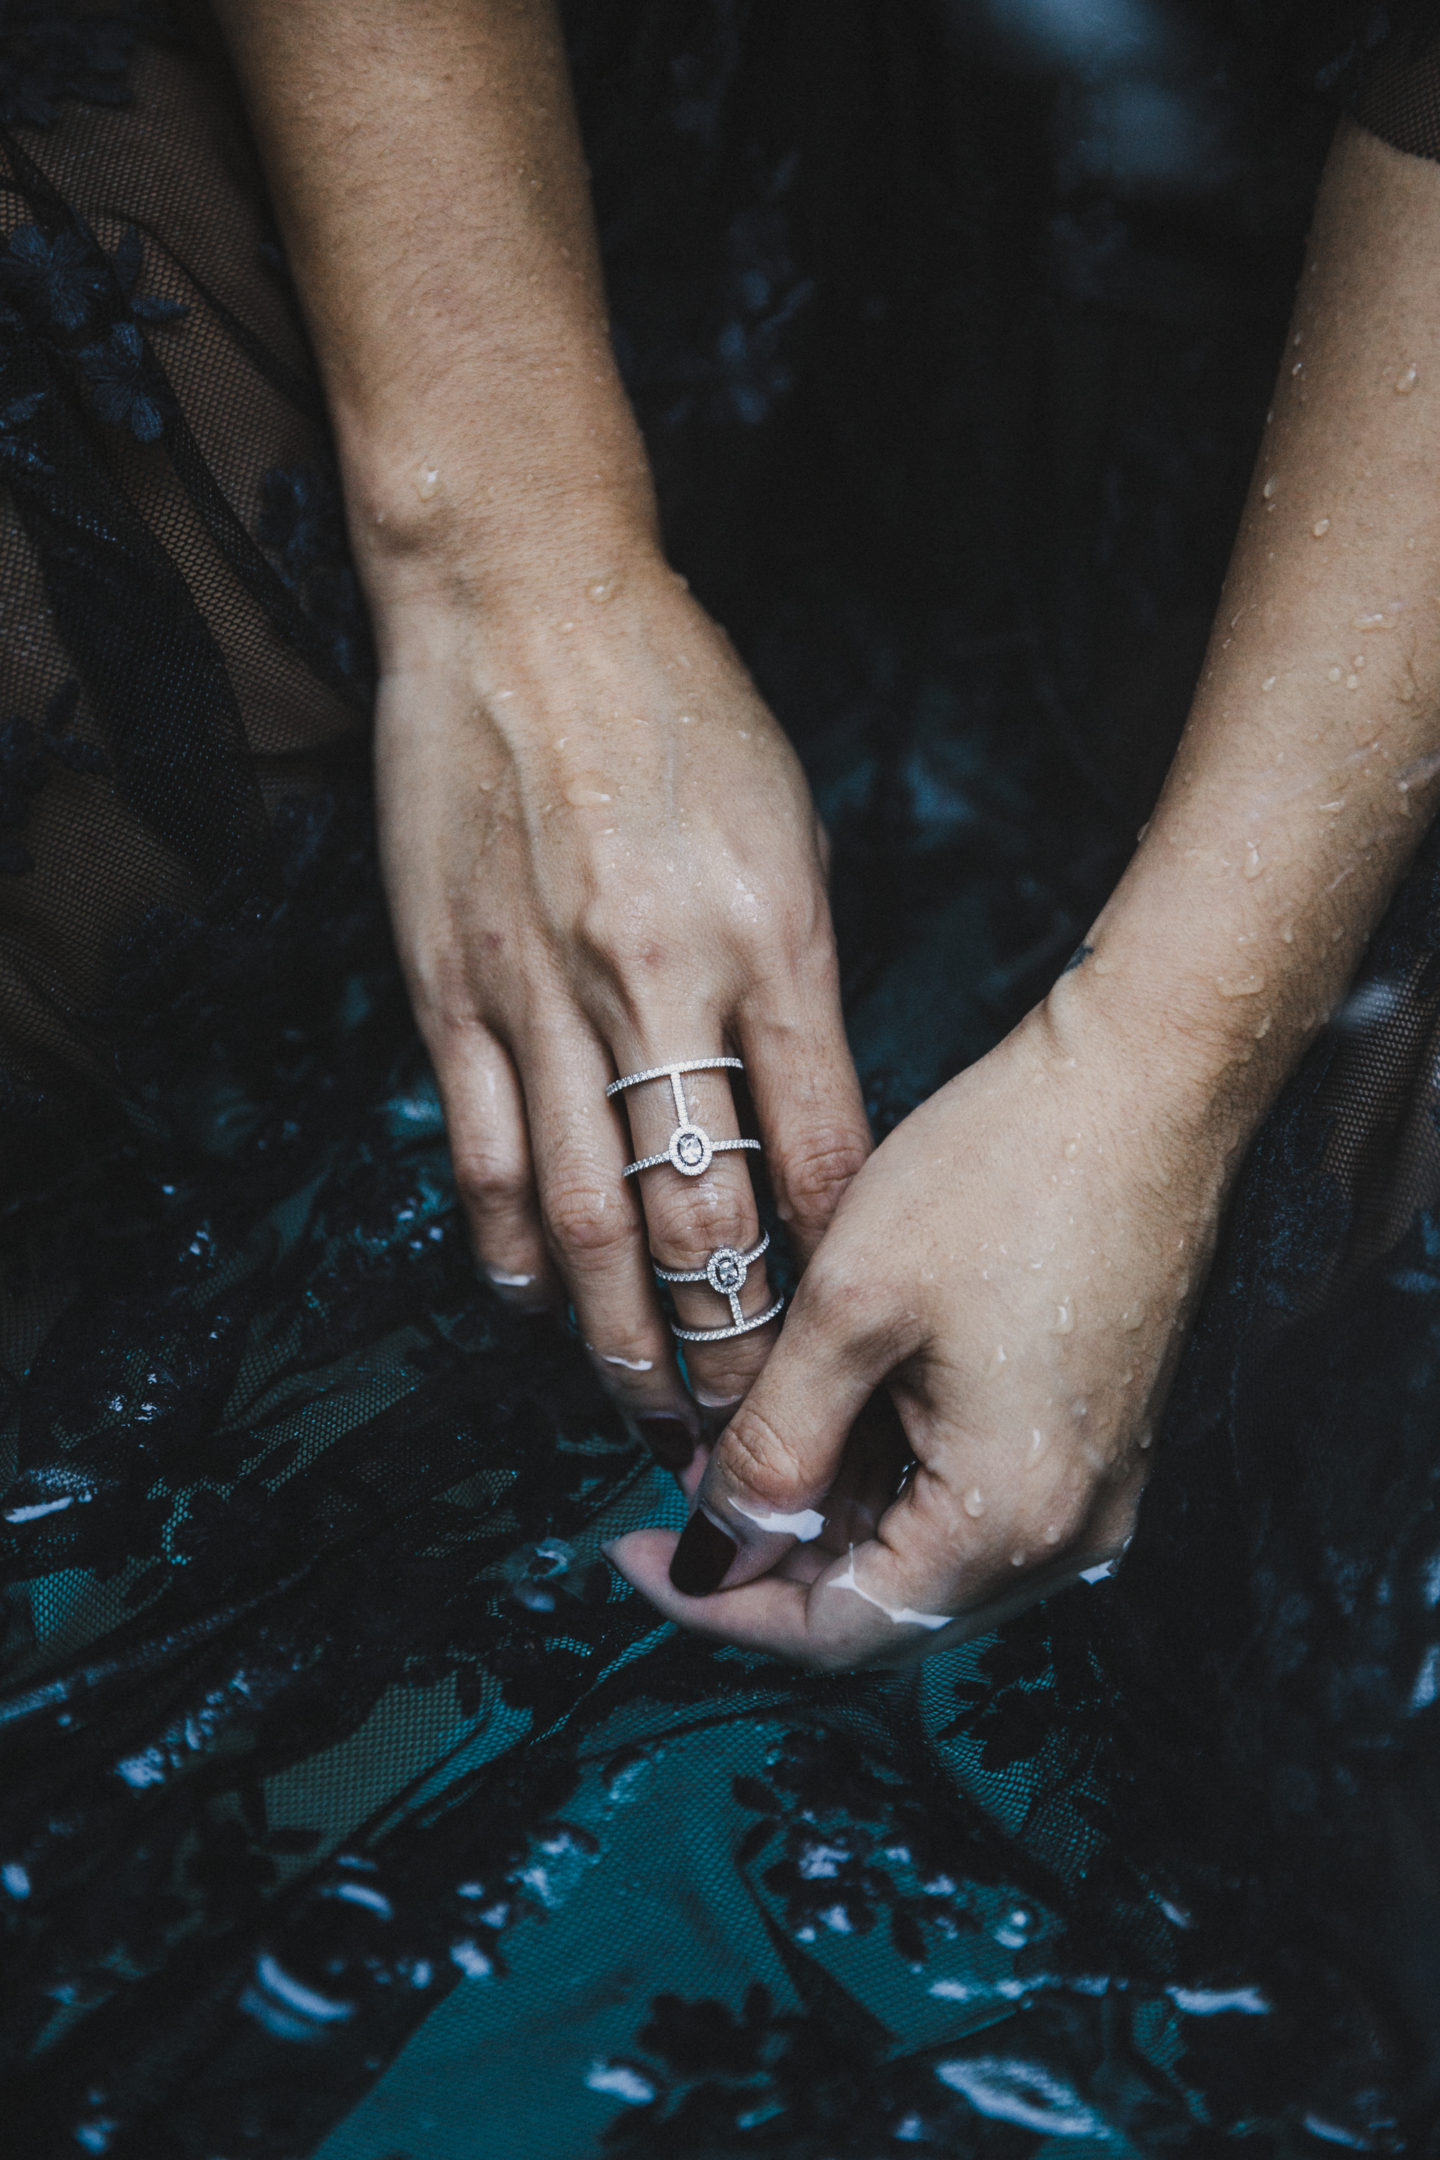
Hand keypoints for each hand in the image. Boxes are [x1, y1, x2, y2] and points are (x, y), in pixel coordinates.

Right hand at [373, 547, 870, 1472]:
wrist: (520, 600)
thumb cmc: (681, 707)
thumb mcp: (789, 833)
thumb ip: (800, 986)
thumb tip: (807, 1123)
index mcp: (770, 939)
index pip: (823, 1152)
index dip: (837, 1269)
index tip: (849, 1344)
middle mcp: (659, 981)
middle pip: (705, 1215)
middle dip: (732, 1343)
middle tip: (748, 1428)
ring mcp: (541, 990)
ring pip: (585, 1213)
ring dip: (618, 1332)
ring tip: (645, 1405)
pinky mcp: (450, 986)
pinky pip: (479, 1152)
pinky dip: (510, 1245)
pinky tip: (536, 1300)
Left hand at [608, 973, 1245, 1663]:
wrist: (1144, 1085)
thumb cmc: (1003, 1172)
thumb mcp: (849, 1307)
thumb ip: (774, 1445)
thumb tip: (717, 1550)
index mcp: (1008, 1518)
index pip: (836, 1631)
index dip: (720, 1606)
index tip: (635, 1555)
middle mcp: (1067, 1535)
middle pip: (885, 1610)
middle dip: (770, 1565)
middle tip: (682, 1493)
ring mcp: (1093, 1492)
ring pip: (925, 1562)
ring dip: (827, 1524)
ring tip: (746, 1442)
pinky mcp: (1095, 1445)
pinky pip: (972, 1509)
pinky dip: (888, 1487)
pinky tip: (832, 1419)